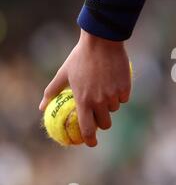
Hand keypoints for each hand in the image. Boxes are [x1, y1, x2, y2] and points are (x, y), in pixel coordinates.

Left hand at [39, 29, 131, 146]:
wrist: (102, 42)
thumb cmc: (80, 56)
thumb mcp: (63, 73)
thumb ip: (52, 91)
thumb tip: (41, 108)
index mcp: (83, 100)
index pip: (87, 128)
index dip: (89, 139)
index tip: (91, 143)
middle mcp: (99, 101)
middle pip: (105, 123)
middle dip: (103, 122)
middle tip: (99, 115)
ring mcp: (113, 95)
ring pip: (114, 109)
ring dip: (110, 105)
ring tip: (105, 89)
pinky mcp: (125, 88)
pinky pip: (123, 98)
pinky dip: (119, 94)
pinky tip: (114, 82)